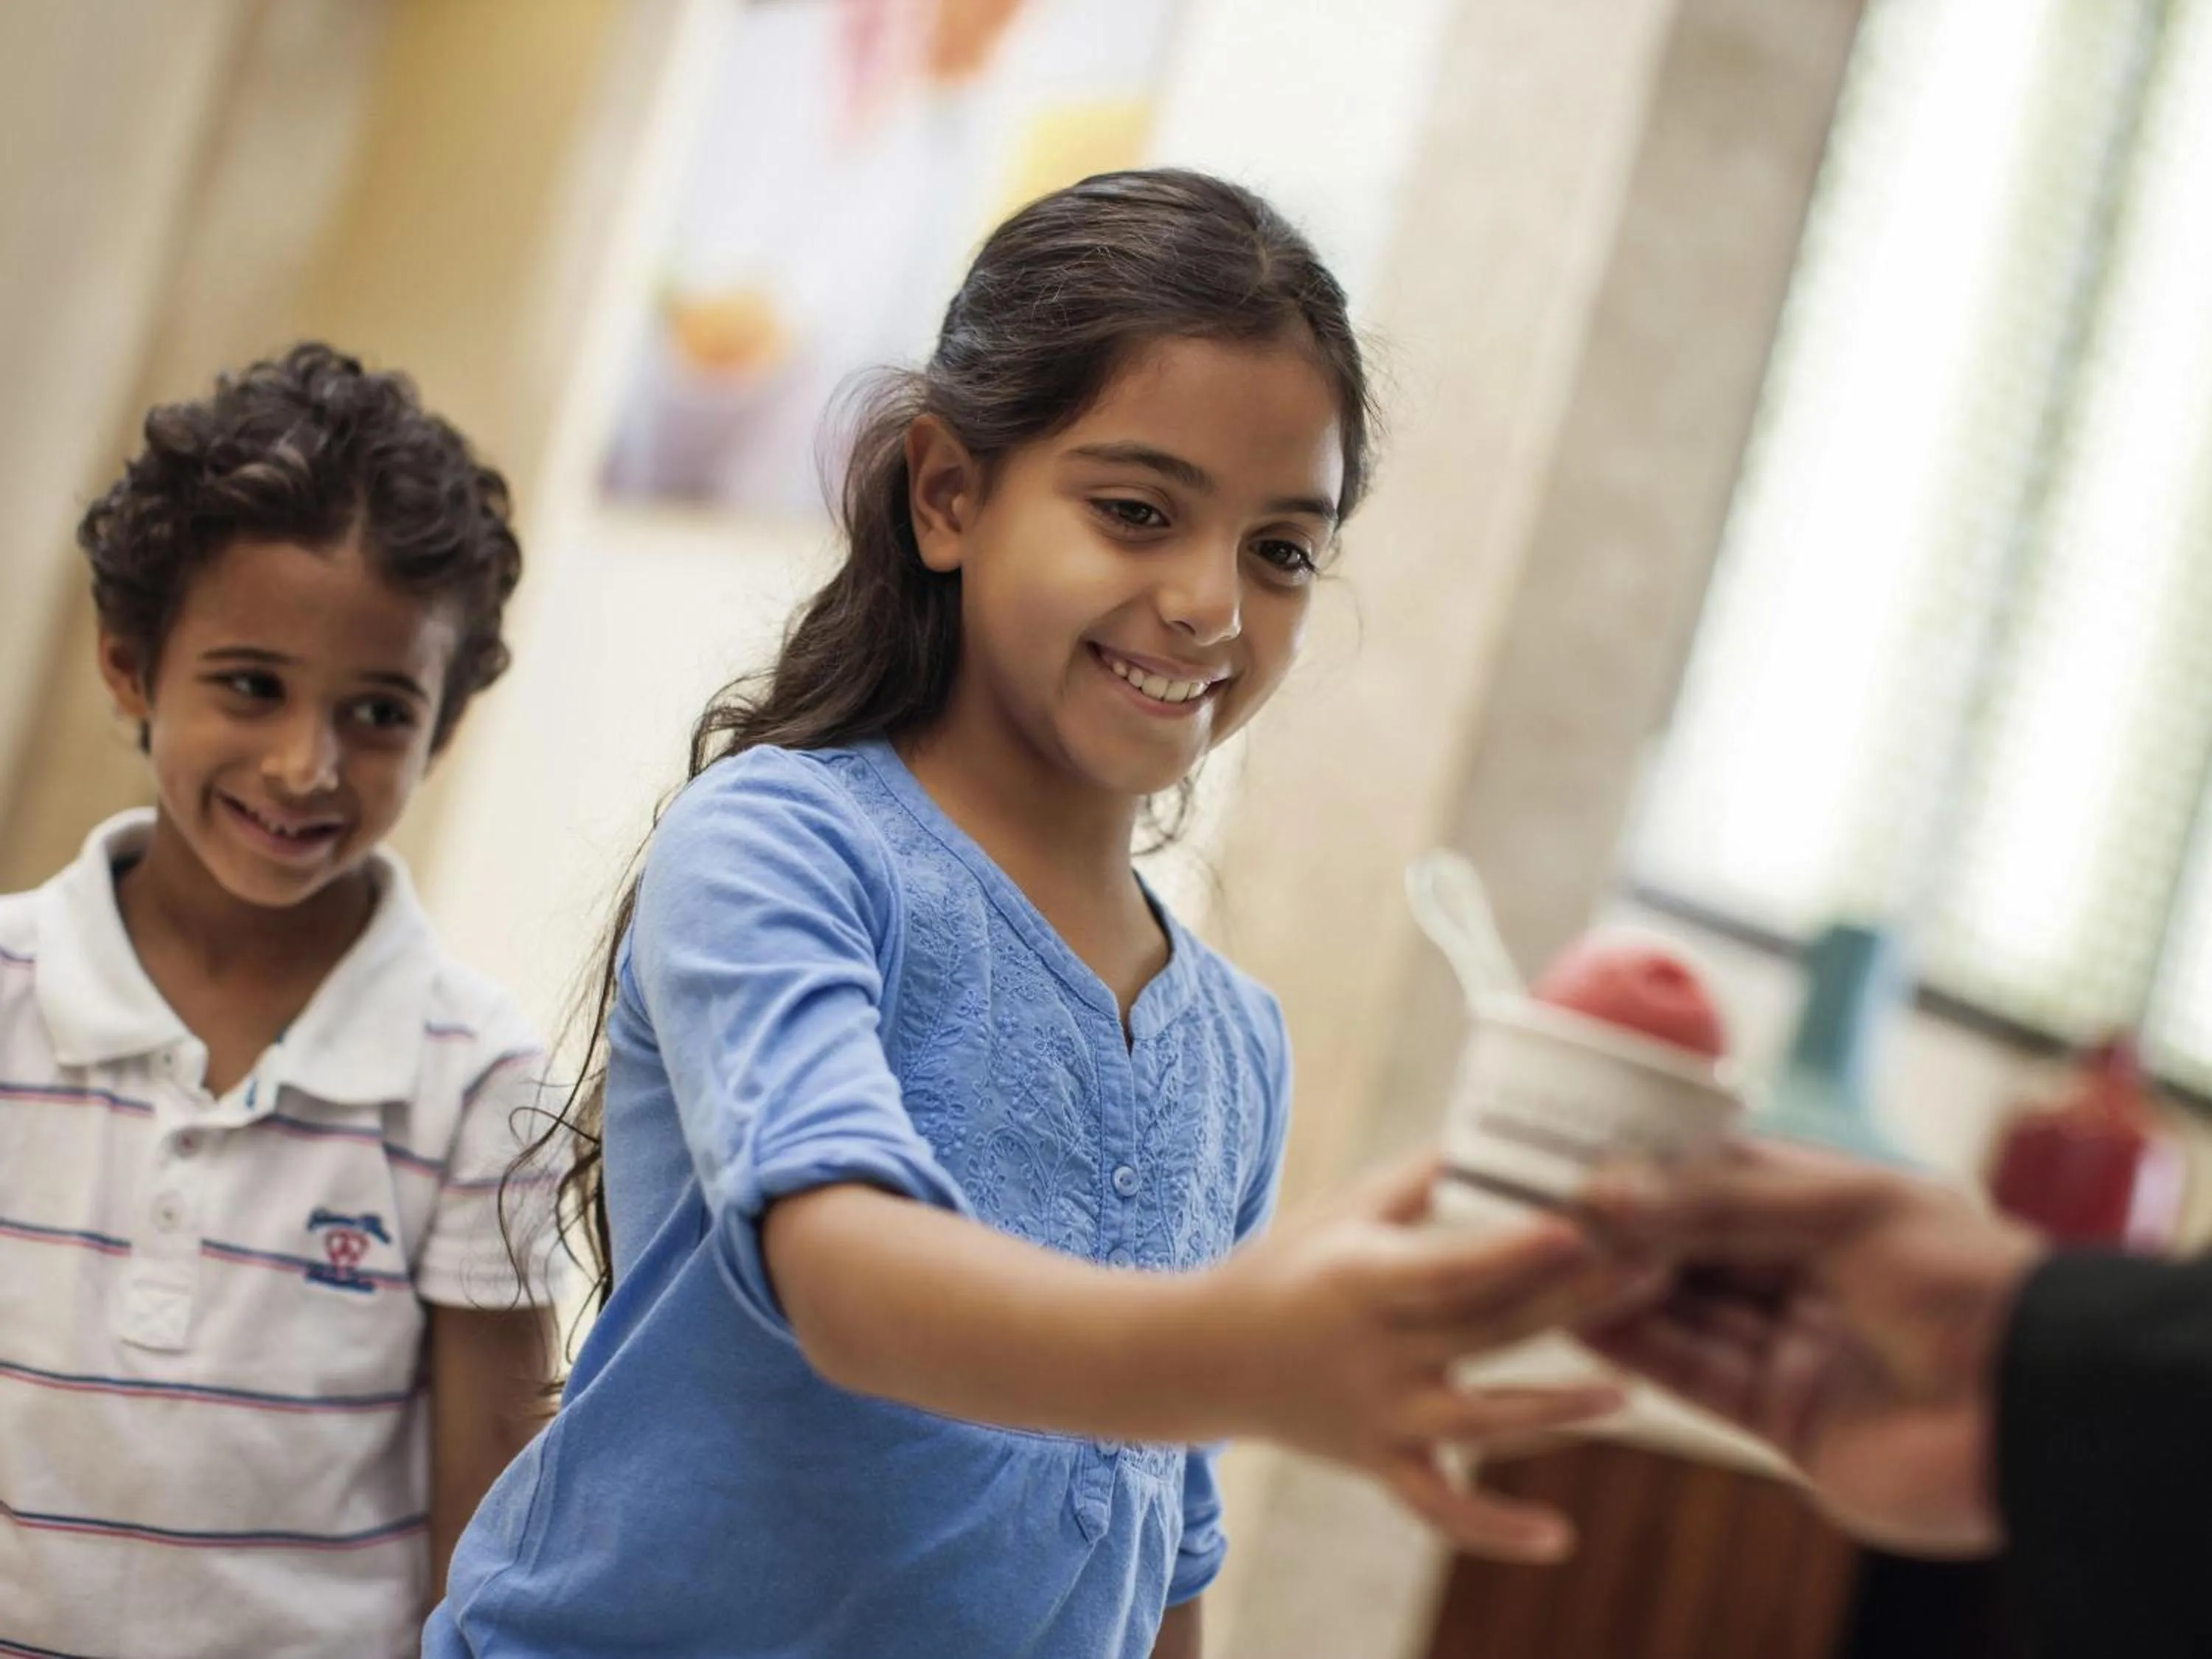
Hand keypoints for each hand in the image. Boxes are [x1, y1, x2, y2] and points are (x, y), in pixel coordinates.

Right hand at [1194, 1154, 1648, 1562]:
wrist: (1200, 1357)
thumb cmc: (1285, 1263)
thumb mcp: (1345, 1209)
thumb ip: (1426, 1176)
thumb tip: (1505, 1126)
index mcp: (1363, 1279)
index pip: (1451, 1266)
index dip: (1516, 1249)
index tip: (1583, 1224)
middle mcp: (1375, 1353)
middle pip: (1489, 1331)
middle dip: (1575, 1301)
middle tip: (1656, 1267)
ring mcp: (1379, 1417)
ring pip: (1479, 1422)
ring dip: (1557, 1409)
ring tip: (1628, 1392)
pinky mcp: (1380, 1464)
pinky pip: (1440, 1508)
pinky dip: (1494, 1529)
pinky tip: (1561, 1538)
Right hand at [1577, 1141, 2046, 1555]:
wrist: (2034, 1411)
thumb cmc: (1965, 1282)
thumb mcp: (1841, 1208)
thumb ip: (1717, 1201)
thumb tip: (1604, 1191)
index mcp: (1839, 1211)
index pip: (1722, 1181)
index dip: (1652, 1174)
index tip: (1579, 1163)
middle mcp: (1813, 1278)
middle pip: (1696, 1248)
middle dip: (1625, 1232)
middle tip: (1543, 1214)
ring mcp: (1798, 1350)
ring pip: (1687, 1312)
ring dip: (1618, 1288)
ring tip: (1542, 1261)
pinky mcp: (1784, 1420)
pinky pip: (1697, 1376)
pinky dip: (1640, 1348)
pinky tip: (1581, 1320)